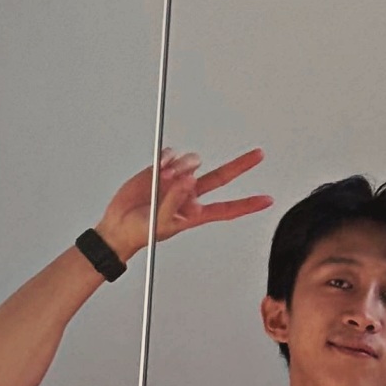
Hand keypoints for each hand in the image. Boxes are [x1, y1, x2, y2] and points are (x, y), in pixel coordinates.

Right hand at [95, 147, 273, 262]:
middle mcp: (190, 195)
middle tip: (259, 155)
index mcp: (195, 214)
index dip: (248, 204)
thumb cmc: (140, 231)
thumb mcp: (161, 223)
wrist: (118, 224)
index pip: (227, 208)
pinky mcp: (162, 167)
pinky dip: (168, 157)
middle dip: (241, 166)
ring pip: (193, 162)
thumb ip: (176, 200)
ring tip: (164, 176)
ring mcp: (177, 180)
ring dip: (181, 165)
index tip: (267, 200)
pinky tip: (160, 167)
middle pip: (221, 177)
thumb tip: (189, 179)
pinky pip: (173, 154)